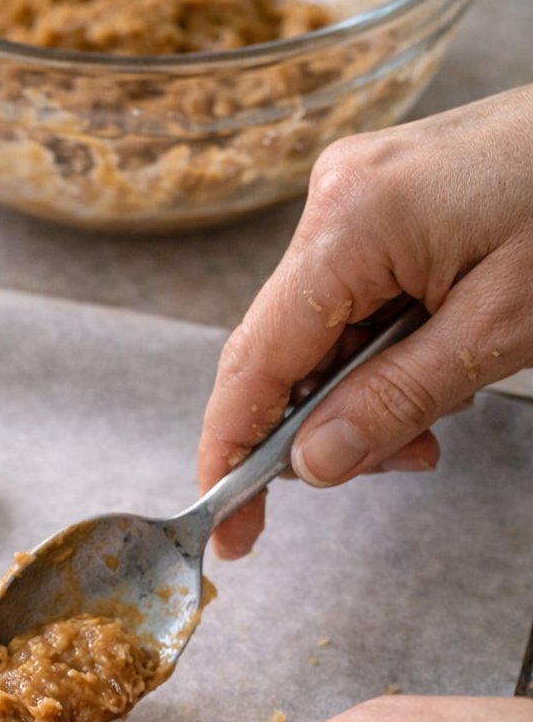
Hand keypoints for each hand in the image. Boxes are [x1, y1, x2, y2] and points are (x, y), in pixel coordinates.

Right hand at [199, 85, 532, 558]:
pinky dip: (383, 351)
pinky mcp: (383, 200)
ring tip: (434, 422)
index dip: (230, 450)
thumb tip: (313, 465)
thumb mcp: (497, 330)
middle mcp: (333, 200)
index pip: (255, 361)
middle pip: (283, 351)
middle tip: (391, 466)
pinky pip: (353, 299)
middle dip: (320, 427)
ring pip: (321, 332)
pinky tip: (433, 370)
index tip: (225, 526)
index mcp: (348, 224)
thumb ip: (396, 401)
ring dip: (364, 394)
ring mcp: (355, 195)